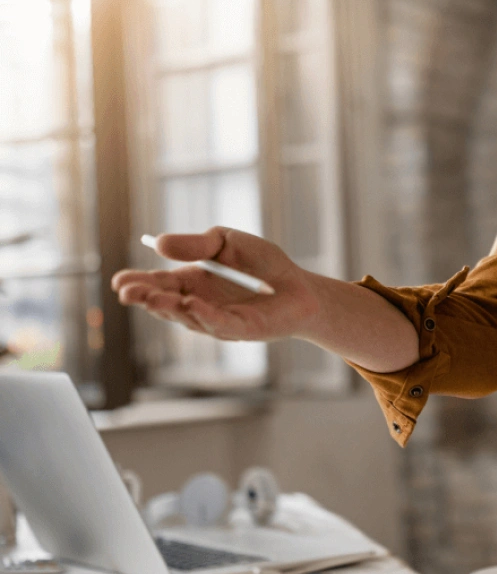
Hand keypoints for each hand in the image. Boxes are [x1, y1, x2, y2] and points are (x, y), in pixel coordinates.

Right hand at [112, 227, 319, 341]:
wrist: (300, 286)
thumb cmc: (263, 264)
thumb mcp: (227, 243)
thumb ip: (197, 244)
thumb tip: (159, 243)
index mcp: (191, 282)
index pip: (157, 283)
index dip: (137, 283)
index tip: (118, 280)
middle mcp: (198, 305)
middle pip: (165, 304)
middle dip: (146, 298)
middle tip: (127, 293)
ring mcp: (217, 320)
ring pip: (188, 317)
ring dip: (170, 307)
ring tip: (153, 297)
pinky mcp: (242, 330)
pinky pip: (221, 324)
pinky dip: (205, 316)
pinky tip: (192, 306)